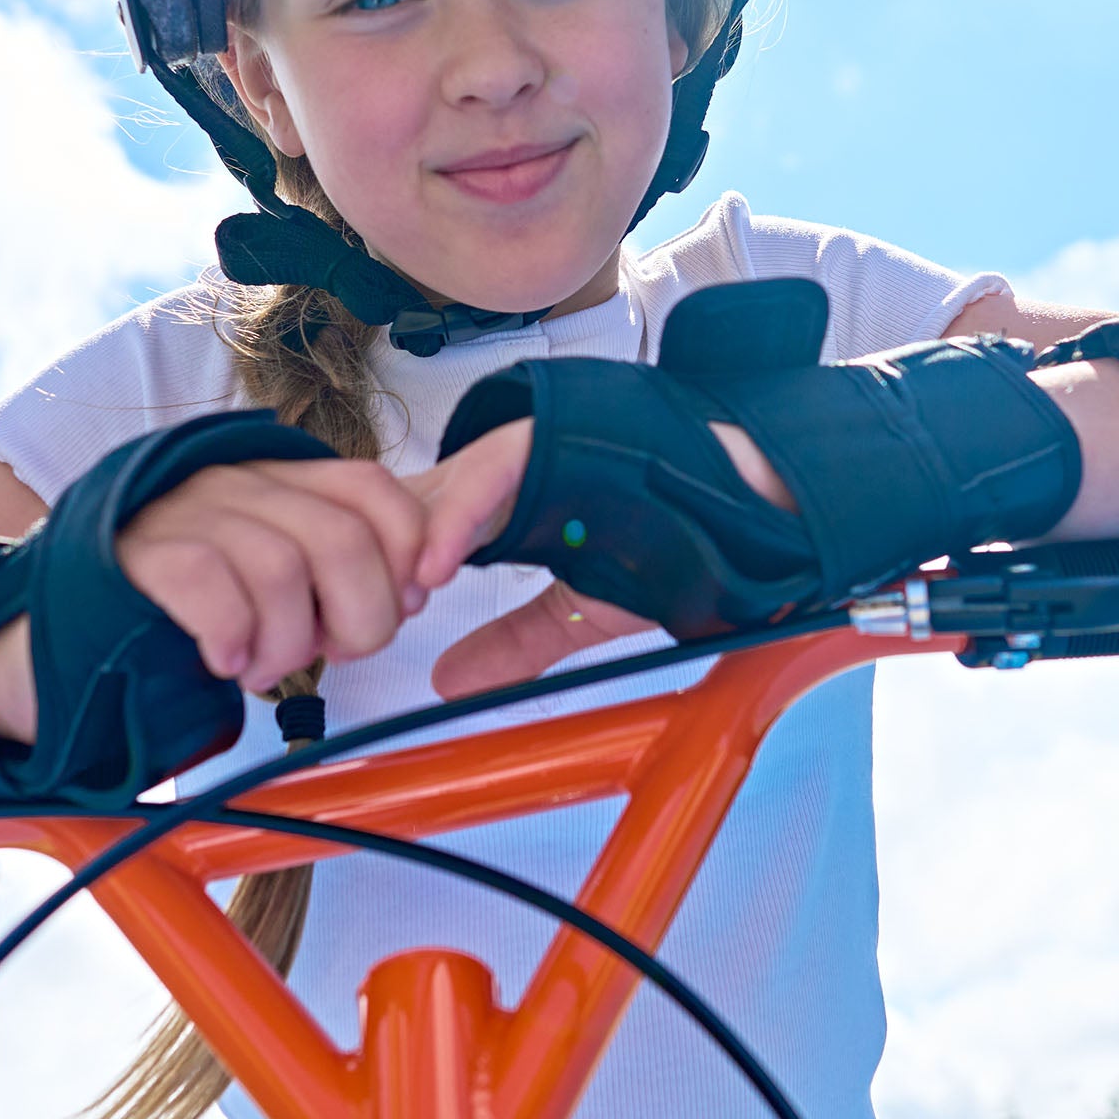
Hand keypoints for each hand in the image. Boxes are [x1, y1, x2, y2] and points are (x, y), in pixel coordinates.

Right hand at [115, 457, 430, 693]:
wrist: (64, 621)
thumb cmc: (186, 607)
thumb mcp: (269, 573)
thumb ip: (334, 568)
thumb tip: (413, 592)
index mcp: (279, 481)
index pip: (372, 486)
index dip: (408, 546)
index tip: (409, 603)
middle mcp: (236, 483)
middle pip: (341, 537)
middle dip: (361, 616)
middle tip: (333, 654)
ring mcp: (185, 512)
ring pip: (281, 567)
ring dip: (288, 643)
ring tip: (263, 667)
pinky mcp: (139, 553)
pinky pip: (210, 583)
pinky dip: (233, 635)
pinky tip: (224, 661)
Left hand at [407, 417, 795, 699]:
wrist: (753, 508)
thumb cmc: (675, 544)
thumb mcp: (578, 610)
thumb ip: (515, 642)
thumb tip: (446, 686)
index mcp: (509, 506)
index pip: (425, 528)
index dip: (393, 570)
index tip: (374, 618)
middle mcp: (510, 471)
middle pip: (419, 503)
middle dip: (387, 555)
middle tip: (366, 612)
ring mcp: (531, 446)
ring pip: (448, 485)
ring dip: (414, 541)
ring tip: (396, 596)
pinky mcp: (557, 432)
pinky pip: (494, 470)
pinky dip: (462, 516)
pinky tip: (437, 565)